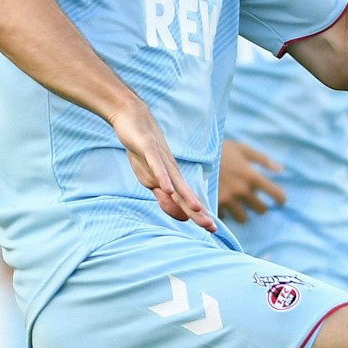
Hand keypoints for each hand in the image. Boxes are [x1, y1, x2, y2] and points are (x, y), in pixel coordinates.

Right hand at [109, 99, 216, 232]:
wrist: (134, 118)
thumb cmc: (143, 150)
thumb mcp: (150, 178)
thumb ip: (163, 196)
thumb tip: (179, 215)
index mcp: (172, 179)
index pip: (187, 201)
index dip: (198, 215)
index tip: (212, 230)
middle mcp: (171, 171)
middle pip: (186, 194)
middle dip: (198, 211)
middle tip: (212, 228)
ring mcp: (161, 160)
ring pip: (176, 182)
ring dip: (186, 197)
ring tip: (196, 210)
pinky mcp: (149, 150)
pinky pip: (157, 166)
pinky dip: (163, 178)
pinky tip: (169, 189)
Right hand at [217, 140, 285, 224]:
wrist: (191, 154)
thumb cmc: (219, 150)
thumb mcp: (242, 149)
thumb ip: (262, 160)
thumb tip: (280, 170)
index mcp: (252, 176)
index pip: (277, 195)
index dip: (280, 199)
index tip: (279, 200)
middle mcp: (242, 190)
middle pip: (261, 210)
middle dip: (259, 205)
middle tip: (254, 200)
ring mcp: (227, 199)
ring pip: (243, 218)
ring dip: (243, 212)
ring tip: (238, 204)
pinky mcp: (214, 205)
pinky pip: (225, 217)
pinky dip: (225, 212)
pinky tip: (222, 203)